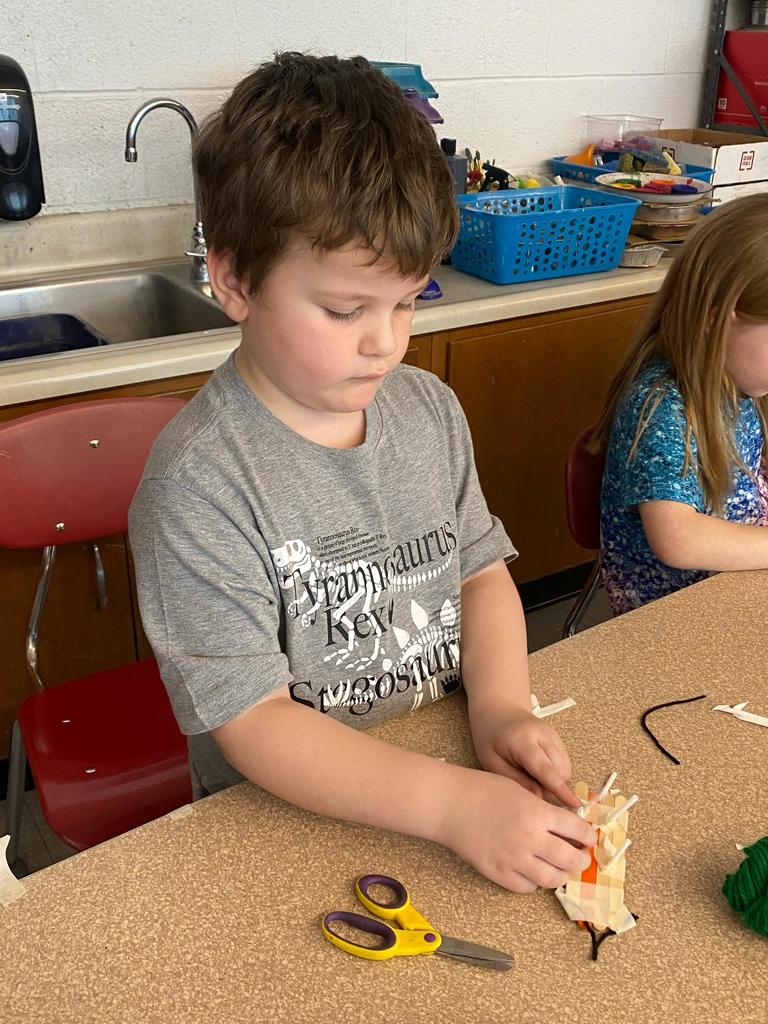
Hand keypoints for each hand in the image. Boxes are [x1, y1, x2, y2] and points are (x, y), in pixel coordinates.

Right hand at [436, 767, 595, 892]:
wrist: (450, 804)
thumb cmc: (483, 790)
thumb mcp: (520, 790)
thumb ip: (544, 809)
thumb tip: (567, 824)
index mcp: (538, 814)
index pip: (578, 830)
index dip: (588, 835)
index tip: (589, 837)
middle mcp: (530, 839)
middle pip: (571, 859)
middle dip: (581, 859)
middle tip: (581, 856)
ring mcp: (514, 860)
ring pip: (553, 879)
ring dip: (562, 874)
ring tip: (560, 867)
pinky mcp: (499, 874)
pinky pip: (527, 887)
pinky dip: (535, 882)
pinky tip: (533, 871)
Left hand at [469, 704, 580, 807]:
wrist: (499, 709)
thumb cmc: (490, 738)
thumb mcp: (492, 762)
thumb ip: (515, 780)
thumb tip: (539, 797)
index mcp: (523, 741)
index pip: (545, 768)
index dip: (559, 788)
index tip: (574, 804)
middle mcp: (544, 735)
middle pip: (560, 771)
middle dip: (550, 787)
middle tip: (526, 785)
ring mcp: (554, 735)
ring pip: (566, 769)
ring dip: (554, 780)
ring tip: (529, 775)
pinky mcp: (559, 738)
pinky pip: (565, 763)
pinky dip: (556, 772)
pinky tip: (537, 768)